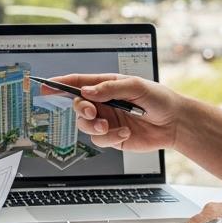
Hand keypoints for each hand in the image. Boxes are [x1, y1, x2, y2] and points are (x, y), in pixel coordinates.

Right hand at [49, 73, 183, 151]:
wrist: (175, 123)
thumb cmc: (159, 99)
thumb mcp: (136, 86)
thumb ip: (111, 88)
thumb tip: (87, 92)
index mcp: (107, 86)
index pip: (79, 83)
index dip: (61, 84)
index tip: (47, 86)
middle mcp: (104, 103)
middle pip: (78, 106)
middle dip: (82, 110)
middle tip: (94, 113)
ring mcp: (107, 120)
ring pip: (86, 126)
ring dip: (95, 127)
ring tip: (110, 126)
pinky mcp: (113, 137)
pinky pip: (100, 139)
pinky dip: (110, 137)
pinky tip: (125, 132)